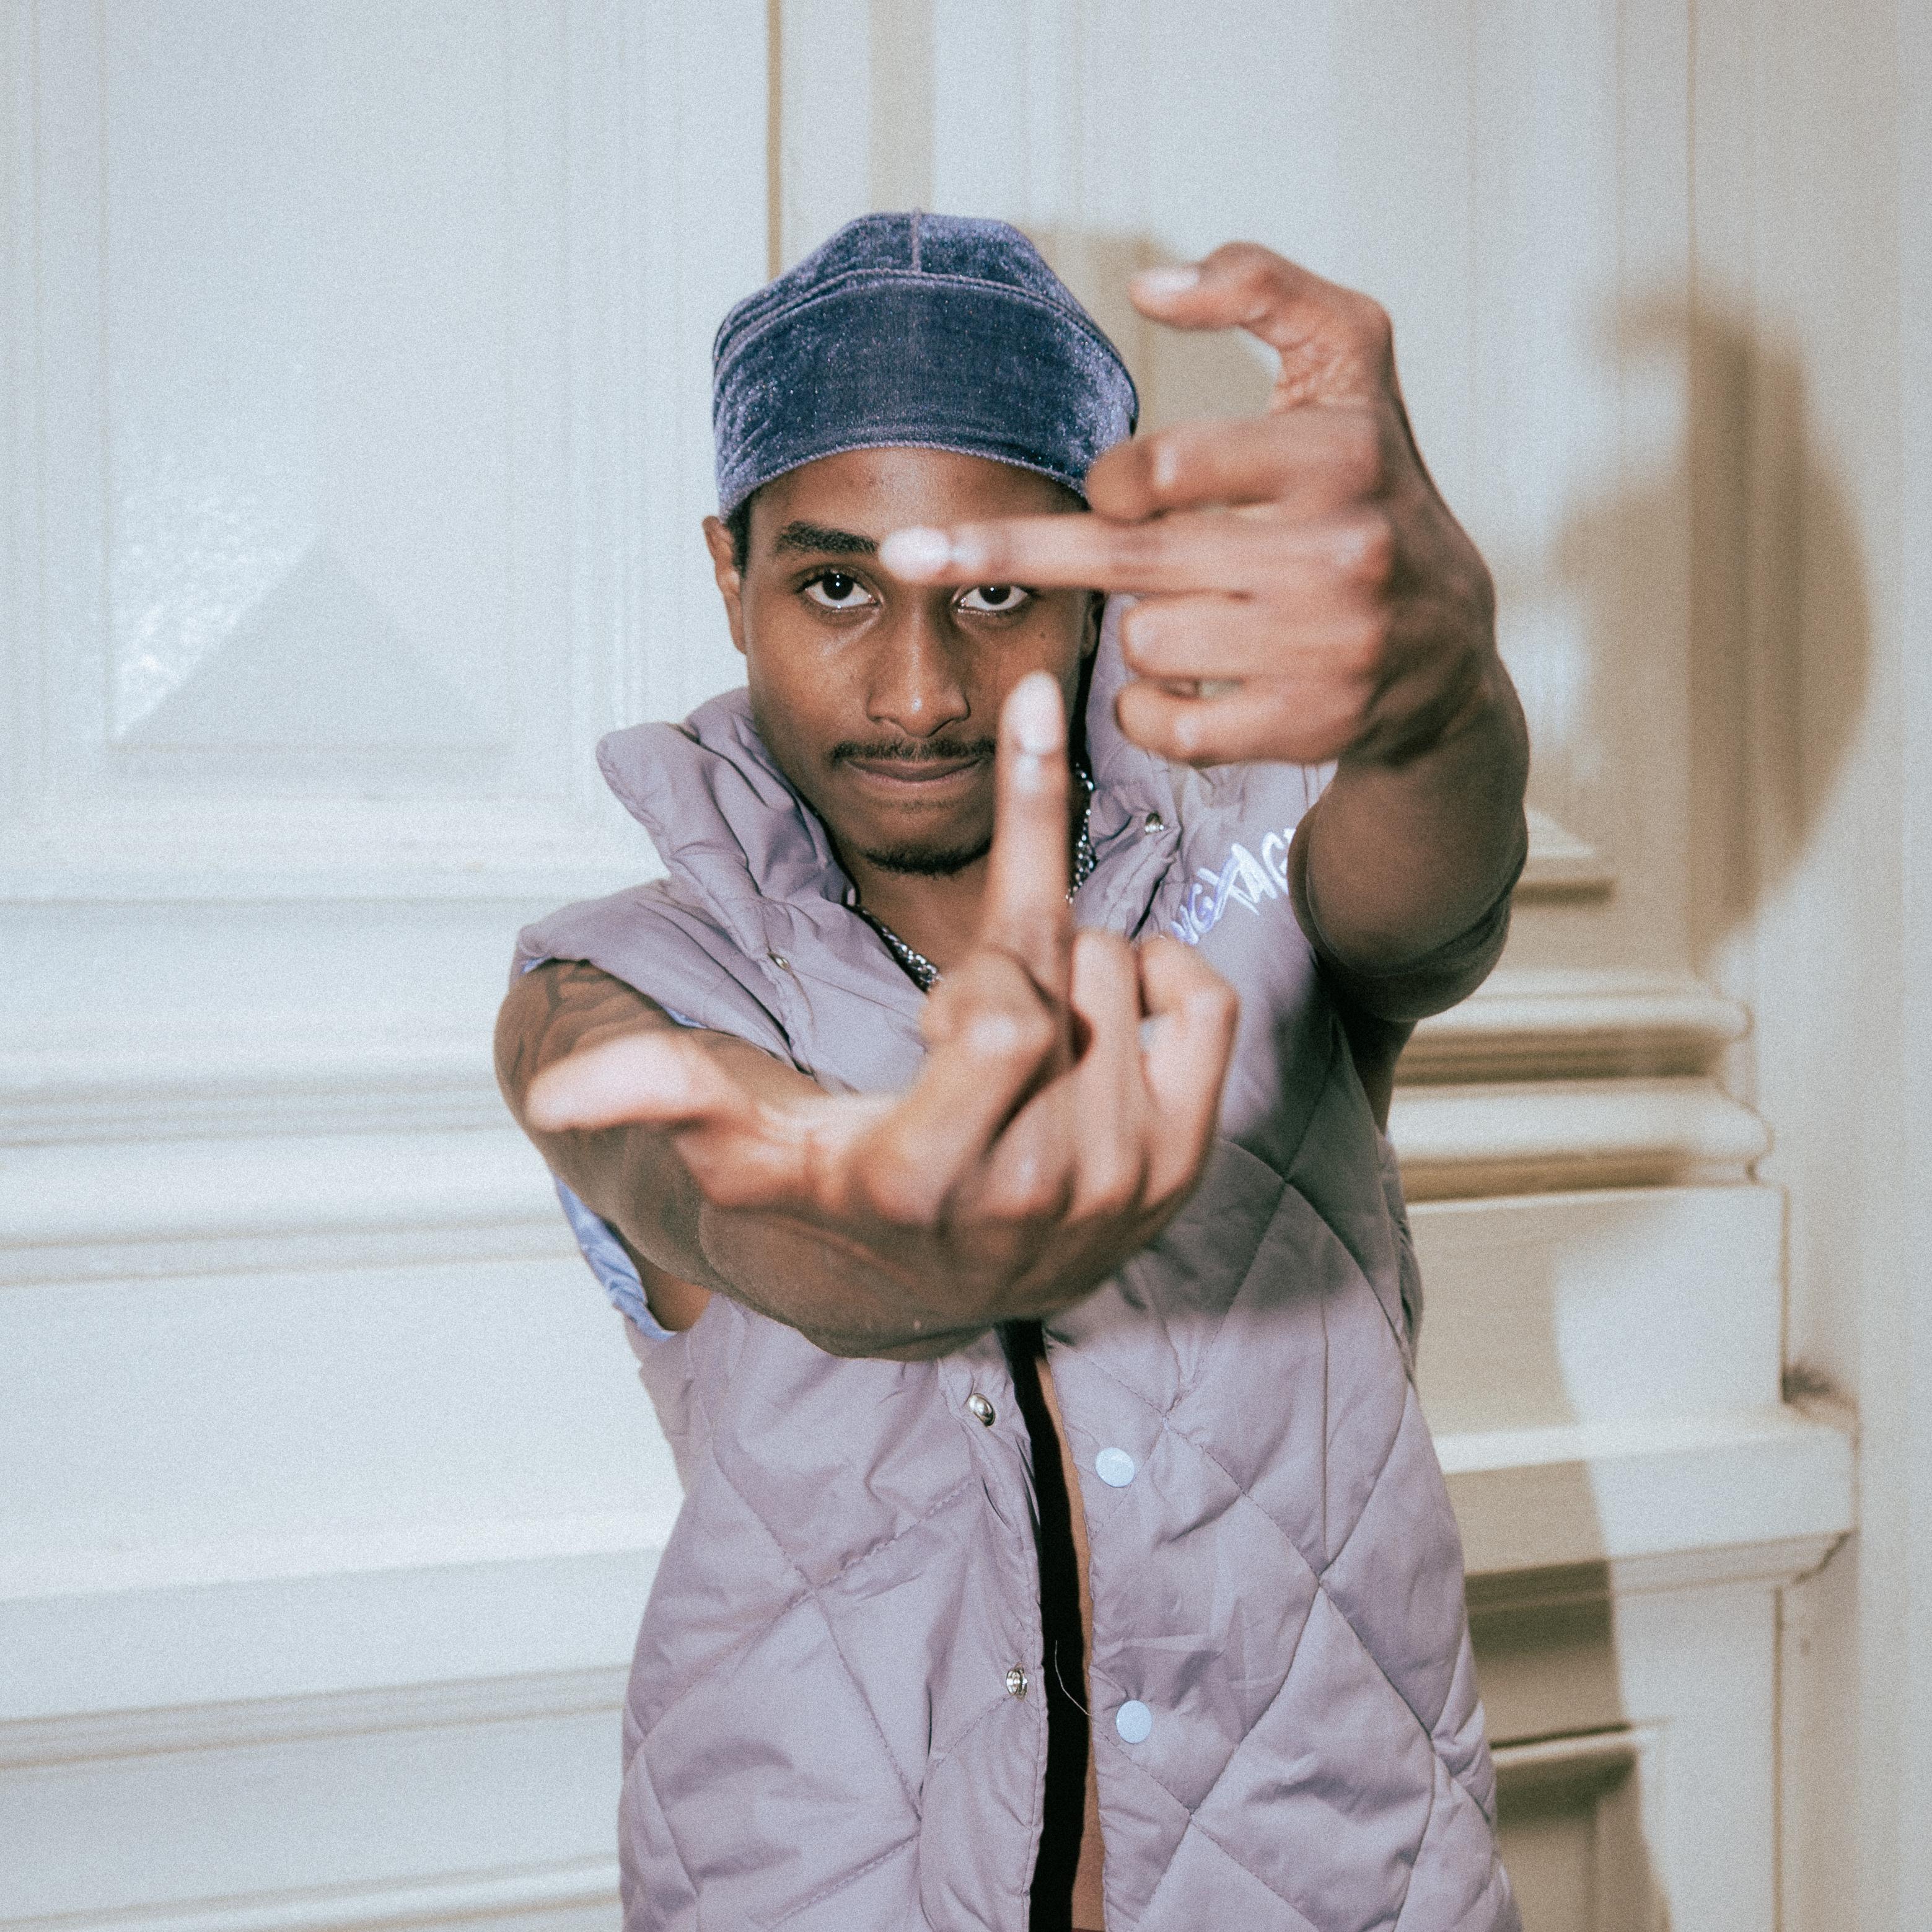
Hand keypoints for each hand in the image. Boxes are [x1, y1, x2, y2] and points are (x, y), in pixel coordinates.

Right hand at [524, 674, 1238, 1351]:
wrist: (927, 1287)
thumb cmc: (830, 1193)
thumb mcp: (744, 1145)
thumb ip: (661, 1097)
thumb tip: (555, 1087)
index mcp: (930, 1175)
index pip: (1005, 1009)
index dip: (977, 954)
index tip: (952, 955)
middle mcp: (1044, 1191)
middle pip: (1061, 968)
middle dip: (1004, 957)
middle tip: (966, 1012)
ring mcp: (1127, 1186)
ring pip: (1124, 970)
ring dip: (1068, 972)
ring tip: (1016, 1043)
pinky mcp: (1183, 1172)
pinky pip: (1205, 1005)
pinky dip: (1158, 980)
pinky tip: (1097, 1020)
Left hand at [879, 243, 1499, 769]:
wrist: (1449, 650)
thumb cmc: (1376, 489)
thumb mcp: (1352, 360)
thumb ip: (1263, 289)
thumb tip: (1147, 283)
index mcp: (1338, 452)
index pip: (1165, 468)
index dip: (1115, 481)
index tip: (1118, 492)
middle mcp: (1339, 550)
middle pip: (1123, 559)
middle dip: (1007, 554)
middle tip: (905, 554)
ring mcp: (1326, 646)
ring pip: (1144, 642)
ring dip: (1138, 633)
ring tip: (1192, 617)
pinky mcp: (1309, 726)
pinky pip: (1167, 724)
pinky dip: (1148, 711)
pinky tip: (1180, 686)